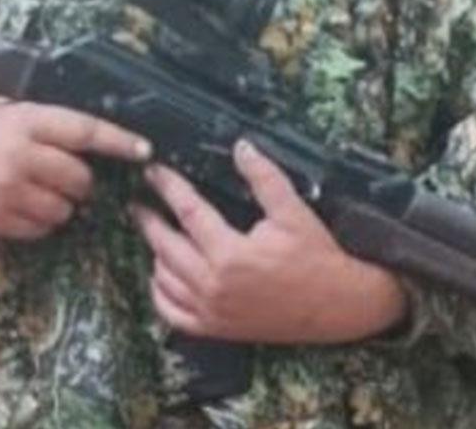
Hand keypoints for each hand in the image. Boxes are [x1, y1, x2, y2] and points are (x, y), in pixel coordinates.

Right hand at [0, 100, 150, 240]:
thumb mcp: (12, 111)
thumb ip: (50, 122)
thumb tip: (102, 137)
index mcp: (26, 121)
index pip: (85, 132)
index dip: (119, 142)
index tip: (145, 150)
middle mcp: (18, 155)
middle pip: (80, 179)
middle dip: (80, 180)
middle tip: (63, 173)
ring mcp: (5, 190)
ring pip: (64, 210)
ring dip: (61, 203)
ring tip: (38, 188)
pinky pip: (40, 229)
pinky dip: (40, 220)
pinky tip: (22, 203)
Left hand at [130, 138, 409, 344]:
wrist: (337, 305)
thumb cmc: (317, 257)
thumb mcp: (294, 211)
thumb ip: (264, 177)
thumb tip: (242, 147)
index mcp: (231, 254)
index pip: (187, 211)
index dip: (168, 187)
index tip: (153, 172)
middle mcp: (214, 285)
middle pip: (165, 246)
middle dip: (149, 220)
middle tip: (138, 202)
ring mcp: (212, 311)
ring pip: (164, 280)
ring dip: (154, 254)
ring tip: (154, 233)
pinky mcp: (217, 329)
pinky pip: (173, 314)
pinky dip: (160, 293)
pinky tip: (162, 276)